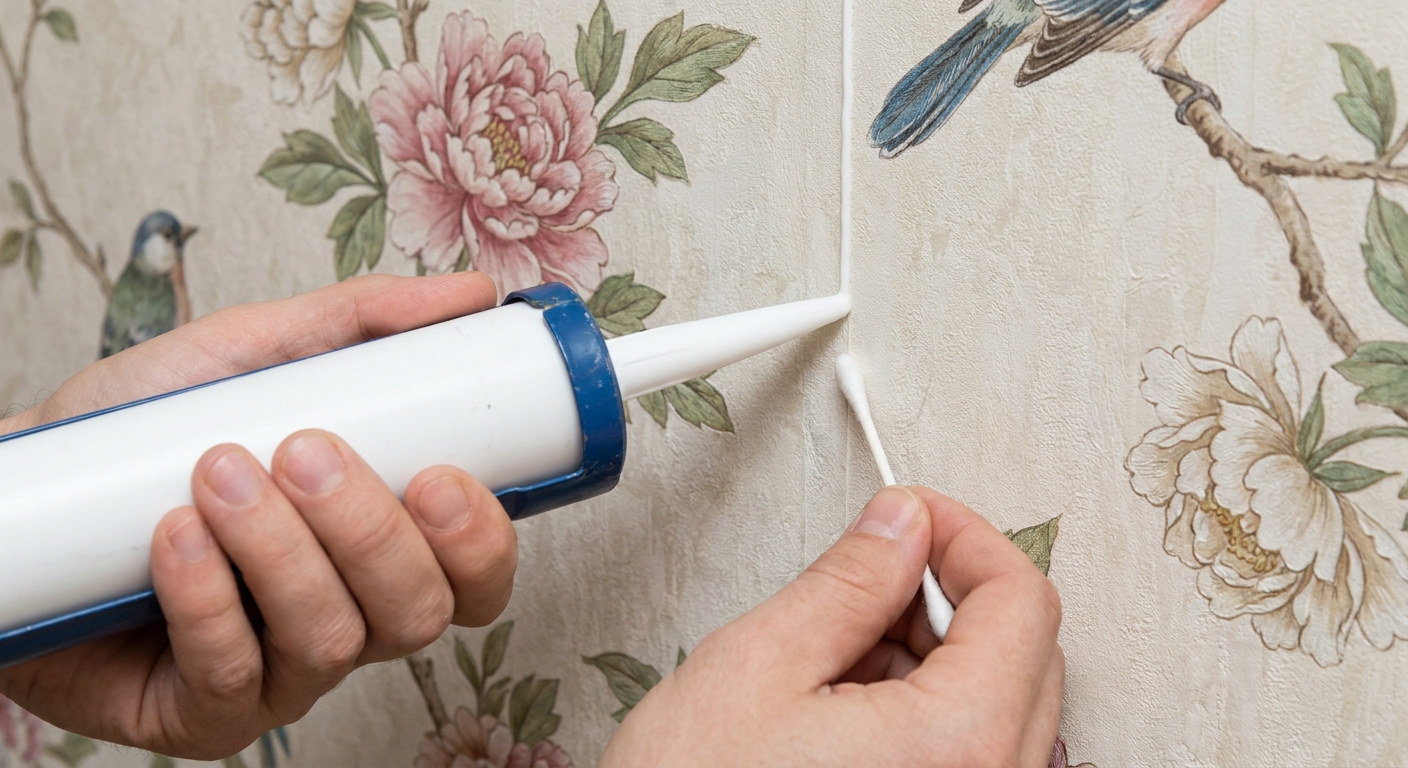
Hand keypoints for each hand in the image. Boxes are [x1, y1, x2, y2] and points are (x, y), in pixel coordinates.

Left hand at [0, 274, 519, 760]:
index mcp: (379, 547)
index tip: (440, 475)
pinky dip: (207, 598)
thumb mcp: (253, 354)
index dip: (479, 541)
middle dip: (369, 533)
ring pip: (331, 642)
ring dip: (279, 551)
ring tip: (217, 473)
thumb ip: (359, 323)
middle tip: (303, 452)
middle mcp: (348, 616)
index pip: (475, 577)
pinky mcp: (203, 715)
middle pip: (418, 613)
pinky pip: (234, 675)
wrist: (17, 486)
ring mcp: (279, 674)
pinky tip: (173, 537)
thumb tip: (468, 294)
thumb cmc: (140, 433)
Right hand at [601, 487, 1063, 767]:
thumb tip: (899, 526)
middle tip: (872, 570)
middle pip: (1025, 652)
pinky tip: (844, 705)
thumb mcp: (758, 668)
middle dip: (948, 594)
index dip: (964, 537)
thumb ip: (847, 582)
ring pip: (998, 702)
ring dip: (932, 653)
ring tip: (835, 652)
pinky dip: (922, 709)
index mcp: (959, 747)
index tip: (913, 517)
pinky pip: (970, 752)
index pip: (1022, 603)